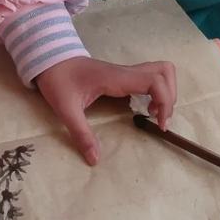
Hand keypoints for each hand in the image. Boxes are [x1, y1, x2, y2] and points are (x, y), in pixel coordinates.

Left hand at [35, 56, 175, 165]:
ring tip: (153, 113)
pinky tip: (143, 108)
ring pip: (160, 71)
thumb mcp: (66, 109)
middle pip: (164, 71)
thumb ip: (81, 133)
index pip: (154, 81)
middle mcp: (125, 72)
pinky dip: (155, 91)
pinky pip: (149, 77)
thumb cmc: (58, 81)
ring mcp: (124, 72)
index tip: (159, 124)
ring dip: (165, 91)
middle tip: (159, 119)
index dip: (165, 102)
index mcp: (116, 78)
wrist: (50, 60)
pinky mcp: (122, 75)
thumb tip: (95, 159)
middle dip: (170, 96)